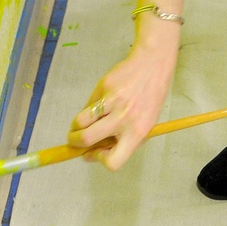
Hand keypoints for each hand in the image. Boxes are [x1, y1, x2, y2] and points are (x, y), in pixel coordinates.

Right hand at [68, 42, 177, 170]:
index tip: (93, 153)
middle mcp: (125, 119)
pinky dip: (85, 109)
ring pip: (81, 121)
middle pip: (88, 139)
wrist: (153, 65)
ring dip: (74, 127)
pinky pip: (87, 104)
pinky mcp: (104, 86)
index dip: (99, 159)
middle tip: (73, 141)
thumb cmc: (150, 98)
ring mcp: (113, 101)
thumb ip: (124, 139)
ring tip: (78, 126)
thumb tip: (93, 152)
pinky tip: (93, 107)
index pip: (114, 161)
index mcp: (138, 133)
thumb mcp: (145, 124)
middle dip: (75, 143)